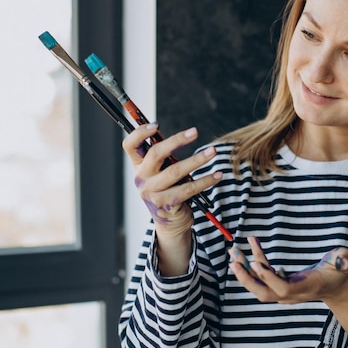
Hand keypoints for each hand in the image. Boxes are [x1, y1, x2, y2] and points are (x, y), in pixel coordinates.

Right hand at [123, 123, 221, 237]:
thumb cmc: (169, 189)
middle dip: (176, 141)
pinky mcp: (168, 205)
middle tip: (194, 132)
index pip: (130, 146)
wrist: (171, 222)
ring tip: (212, 151)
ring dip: (197, 159)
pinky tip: (217, 175)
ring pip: (176, 171)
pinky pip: (189, 188)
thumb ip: (165, 156)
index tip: (156, 125)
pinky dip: (205, 180)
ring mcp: (153, 193)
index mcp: (138, 167)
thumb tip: (181, 133)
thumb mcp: (162, 172)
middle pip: (155, 154)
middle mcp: (142, 179)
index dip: (140, 134)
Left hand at [228, 237, 347, 304]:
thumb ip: (345, 260)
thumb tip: (344, 259)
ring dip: (244, 271)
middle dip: (246, 278)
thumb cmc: (340, 272)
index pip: (282, 288)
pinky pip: (262, 279)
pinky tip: (249, 249)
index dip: (267, 277)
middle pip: (263, 293)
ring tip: (235, 252)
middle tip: (234, 258)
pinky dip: (253, 267)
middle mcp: (291, 294)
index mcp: (305, 288)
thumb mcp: (345, 263)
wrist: (337, 288)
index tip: (254, 261)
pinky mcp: (280, 287)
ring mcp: (284, 293)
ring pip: (259, 287)